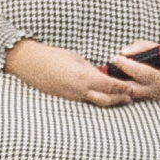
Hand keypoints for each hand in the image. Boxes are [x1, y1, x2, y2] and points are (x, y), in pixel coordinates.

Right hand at [7, 39, 128, 106]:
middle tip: (130, 97)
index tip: (131, 86)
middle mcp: (79, 91)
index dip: (123, 87)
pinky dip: (94, 99)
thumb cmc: (51, 56)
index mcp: (84, 77)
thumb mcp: (75, 58)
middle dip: (120, 99)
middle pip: (106, 100)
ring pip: (96, 103)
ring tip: (119, 99)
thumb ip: (90, 68)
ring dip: (109, 101)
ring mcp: (72, 97)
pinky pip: (84, 102)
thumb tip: (100, 74)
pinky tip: (99, 96)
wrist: (29, 63)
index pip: (110, 85)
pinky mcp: (65, 99)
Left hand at [108, 48, 159, 103]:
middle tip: (103, 69)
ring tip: (105, 75)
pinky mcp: (155, 98)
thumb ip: (147, 47)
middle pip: (130, 90)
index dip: (126, 65)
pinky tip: (115, 82)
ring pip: (131, 95)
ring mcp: (157, 97)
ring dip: (118, 86)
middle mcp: (159, 92)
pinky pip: (136, 95)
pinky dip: (126, 88)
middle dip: (115, 81)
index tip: (115, 56)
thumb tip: (125, 51)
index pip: (141, 74)